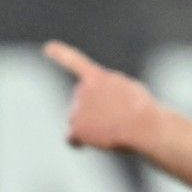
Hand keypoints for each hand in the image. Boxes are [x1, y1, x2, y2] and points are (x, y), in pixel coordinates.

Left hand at [43, 40, 160, 150]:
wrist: (142, 125)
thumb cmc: (143, 111)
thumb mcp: (129, 92)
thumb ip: (110, 94)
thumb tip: (99, 113)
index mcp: (98, 78)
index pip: (75, 62)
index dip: (60, 54)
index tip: (47, 48)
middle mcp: (82, 90)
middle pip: (82, 104)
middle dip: (94, 112)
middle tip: (117, 119)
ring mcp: (76, 109)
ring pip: (79, 122)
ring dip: (92, 128)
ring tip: (114, 130)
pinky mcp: (76, 128)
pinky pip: (72, 138)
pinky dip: (79, 142)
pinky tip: (89, 143)